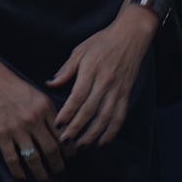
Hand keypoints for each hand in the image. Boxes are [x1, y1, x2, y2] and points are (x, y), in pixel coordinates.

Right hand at [0, 62, 64, 181]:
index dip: (69, 148)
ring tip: (44, 178)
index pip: (63, 133)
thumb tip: (60, 129)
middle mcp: (34, 119)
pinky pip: (12, 159)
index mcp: (46, 107)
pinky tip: (22, 177)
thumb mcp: (36, 93)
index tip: (71, 156)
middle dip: (58, 163)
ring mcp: (17, 128)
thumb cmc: (12, 84)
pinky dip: (18, 171)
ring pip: (34, 157)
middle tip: (60, 171)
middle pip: (52, 148)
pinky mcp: (0, 134)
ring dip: (40, 171)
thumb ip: (47, 111)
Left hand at [48, 7, 155, 149]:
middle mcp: (106, 82)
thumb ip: (66, 69)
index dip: (67, 113)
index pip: (78, 97)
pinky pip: (120, 116)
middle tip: (65, 142)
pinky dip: (112, 131)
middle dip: (76, 128)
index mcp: (92, 70)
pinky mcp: (126, 93)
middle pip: (90, 110)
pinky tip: (103, 141)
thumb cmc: (103, 41)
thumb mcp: (81, 50)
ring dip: (93, 134)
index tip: (57, 125)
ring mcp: (118, 89)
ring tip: (81, 146)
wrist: (132, 35)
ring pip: (105, 117)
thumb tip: (50, 83)